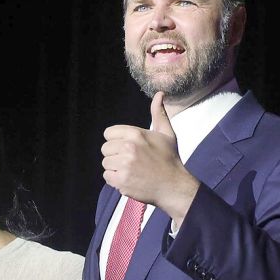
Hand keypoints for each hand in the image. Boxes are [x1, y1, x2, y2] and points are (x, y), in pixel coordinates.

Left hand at [101, 92, 198, 222]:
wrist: (174, 185)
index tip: (127, 148)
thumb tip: (160, 94)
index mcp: (135, 134)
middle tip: (131, 161)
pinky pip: (107, 177)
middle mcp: (128, 147)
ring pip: (106, 163)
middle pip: (105, 149)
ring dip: (115, 168)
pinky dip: (115, 180)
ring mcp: (124, 165)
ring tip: (131, 170)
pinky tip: (129, 179)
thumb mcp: (166, 133)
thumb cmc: (169, 159)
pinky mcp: (122, 180)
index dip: (116, 141)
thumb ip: (158, 113)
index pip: (108, 133)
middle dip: (115, 155)